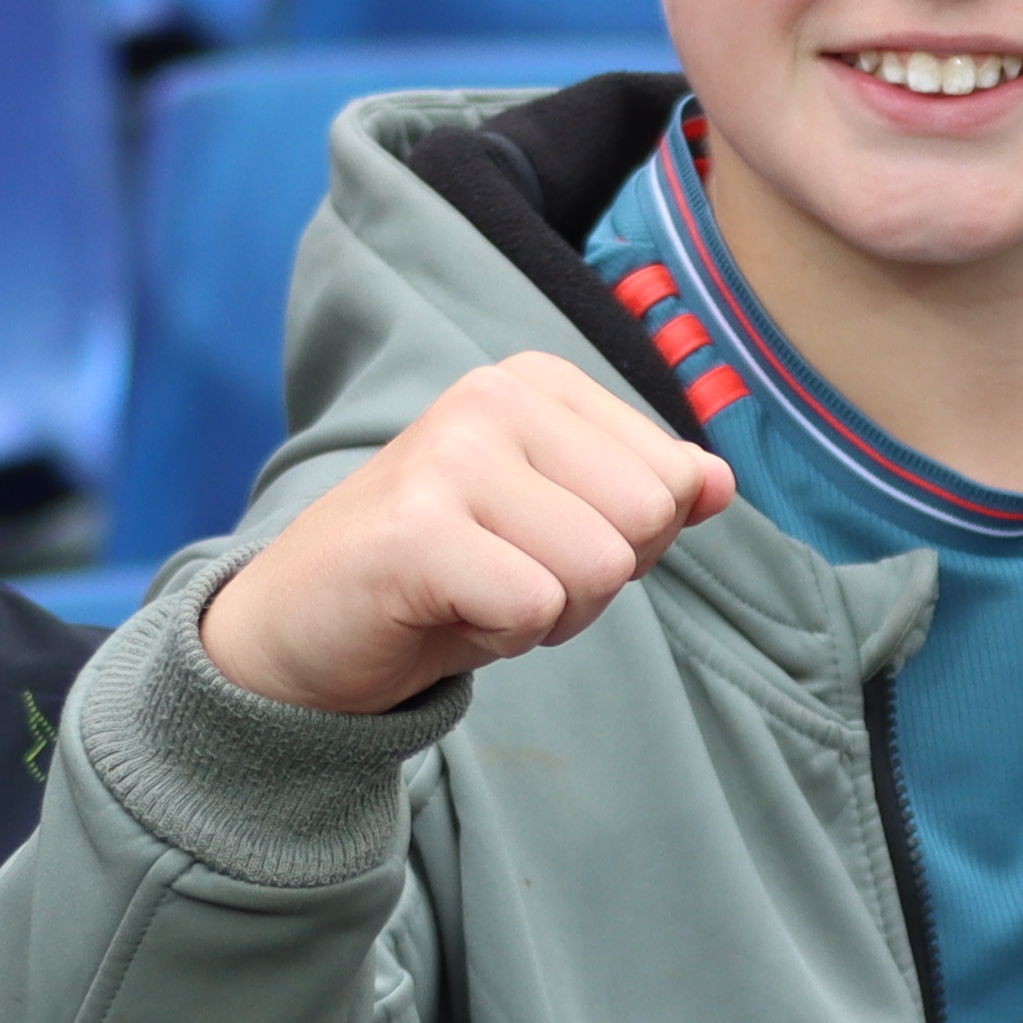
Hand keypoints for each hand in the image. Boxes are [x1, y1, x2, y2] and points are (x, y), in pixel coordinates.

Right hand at [194, 352, 727, 718]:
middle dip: (593, 583)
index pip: (675, 479)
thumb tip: (719, 482)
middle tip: (504, 579)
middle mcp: (493, 397)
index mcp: (536, 382)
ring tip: (473, 596)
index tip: (536, 544)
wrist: (303, 628)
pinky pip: (536, 607)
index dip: (625, 542)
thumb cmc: (441, 575)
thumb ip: (644, 494)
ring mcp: (451, 456)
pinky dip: (500, 640)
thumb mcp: (558, 521)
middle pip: (647, 521)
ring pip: (599, 569)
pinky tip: (444, 614)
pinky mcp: (417, 530)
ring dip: (547, 616)